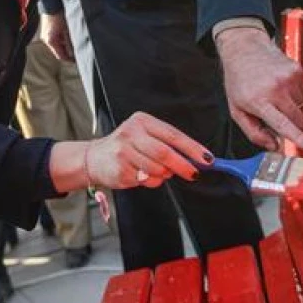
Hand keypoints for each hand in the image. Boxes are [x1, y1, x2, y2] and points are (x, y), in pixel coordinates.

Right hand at [40, 12, 73, 60]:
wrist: (51, 4)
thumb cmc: (59, 16)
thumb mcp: (67, 30)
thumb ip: (69, 43)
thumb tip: (73, 53)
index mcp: (51, 41)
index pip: (60, 56)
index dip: (69, 59)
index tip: (76, 60)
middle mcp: (46, 40)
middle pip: (58, 51)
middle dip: (67, 51)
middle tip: (77, 50)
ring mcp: (45, 36)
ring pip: (57, 46)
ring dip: (65, 45)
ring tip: (73, 40)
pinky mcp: (46, 32)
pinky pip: (55, 40)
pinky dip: (61, 40)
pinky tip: (67, 35)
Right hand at [72, 112, 211, 189]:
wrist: (95, 157)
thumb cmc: (127, 147)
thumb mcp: (145, 136)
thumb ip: (168, 144)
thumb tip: (196, 158)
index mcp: (142, 121)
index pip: (172, 135)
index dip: (192, 148)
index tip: (207, 159)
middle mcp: (131, 133)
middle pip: (165, 152)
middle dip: (183, 165)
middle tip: (193, 174)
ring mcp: (123, 151)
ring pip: (156, 169)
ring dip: (164, 175)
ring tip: (159, 172)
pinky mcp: (119, 169)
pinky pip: (145, 180)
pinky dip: (151, 181)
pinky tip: (142, 175)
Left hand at [215, 26, 302, 151]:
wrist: (244, 49)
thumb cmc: (239, 80)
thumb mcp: (236, 110)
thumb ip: (253, 132)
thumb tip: (274, 146)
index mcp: (258, 100)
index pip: (283, 123)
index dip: (299, 137)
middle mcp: (276, 88)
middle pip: (299, 120)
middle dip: (293, 124)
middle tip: (277, 114)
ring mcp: (289, 77)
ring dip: (293, 107)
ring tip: (276, 95)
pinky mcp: (297, 70)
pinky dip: (296, 94)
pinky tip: (281, 86)